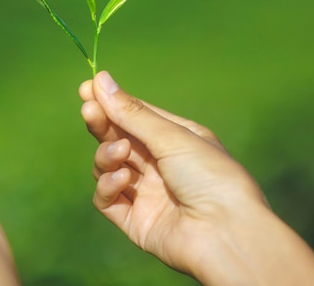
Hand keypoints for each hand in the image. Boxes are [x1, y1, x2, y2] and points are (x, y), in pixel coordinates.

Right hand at [80, 71, 313, 284]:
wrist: (226, 234)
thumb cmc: (210, 176)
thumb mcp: (171, 136)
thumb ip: (131, 112)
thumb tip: (100, 79)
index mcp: (176, 140)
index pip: (135, 116)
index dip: (111, 102)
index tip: (87, 87)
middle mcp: (159, 165)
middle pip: (117, 138)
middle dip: (102, 123)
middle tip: (89, 110)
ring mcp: (145, 193)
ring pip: (108, 166)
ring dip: (107, 155)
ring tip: (121, 153)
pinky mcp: (134, 219)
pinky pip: (108, 198)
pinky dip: (108, 186)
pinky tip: (123, 180)